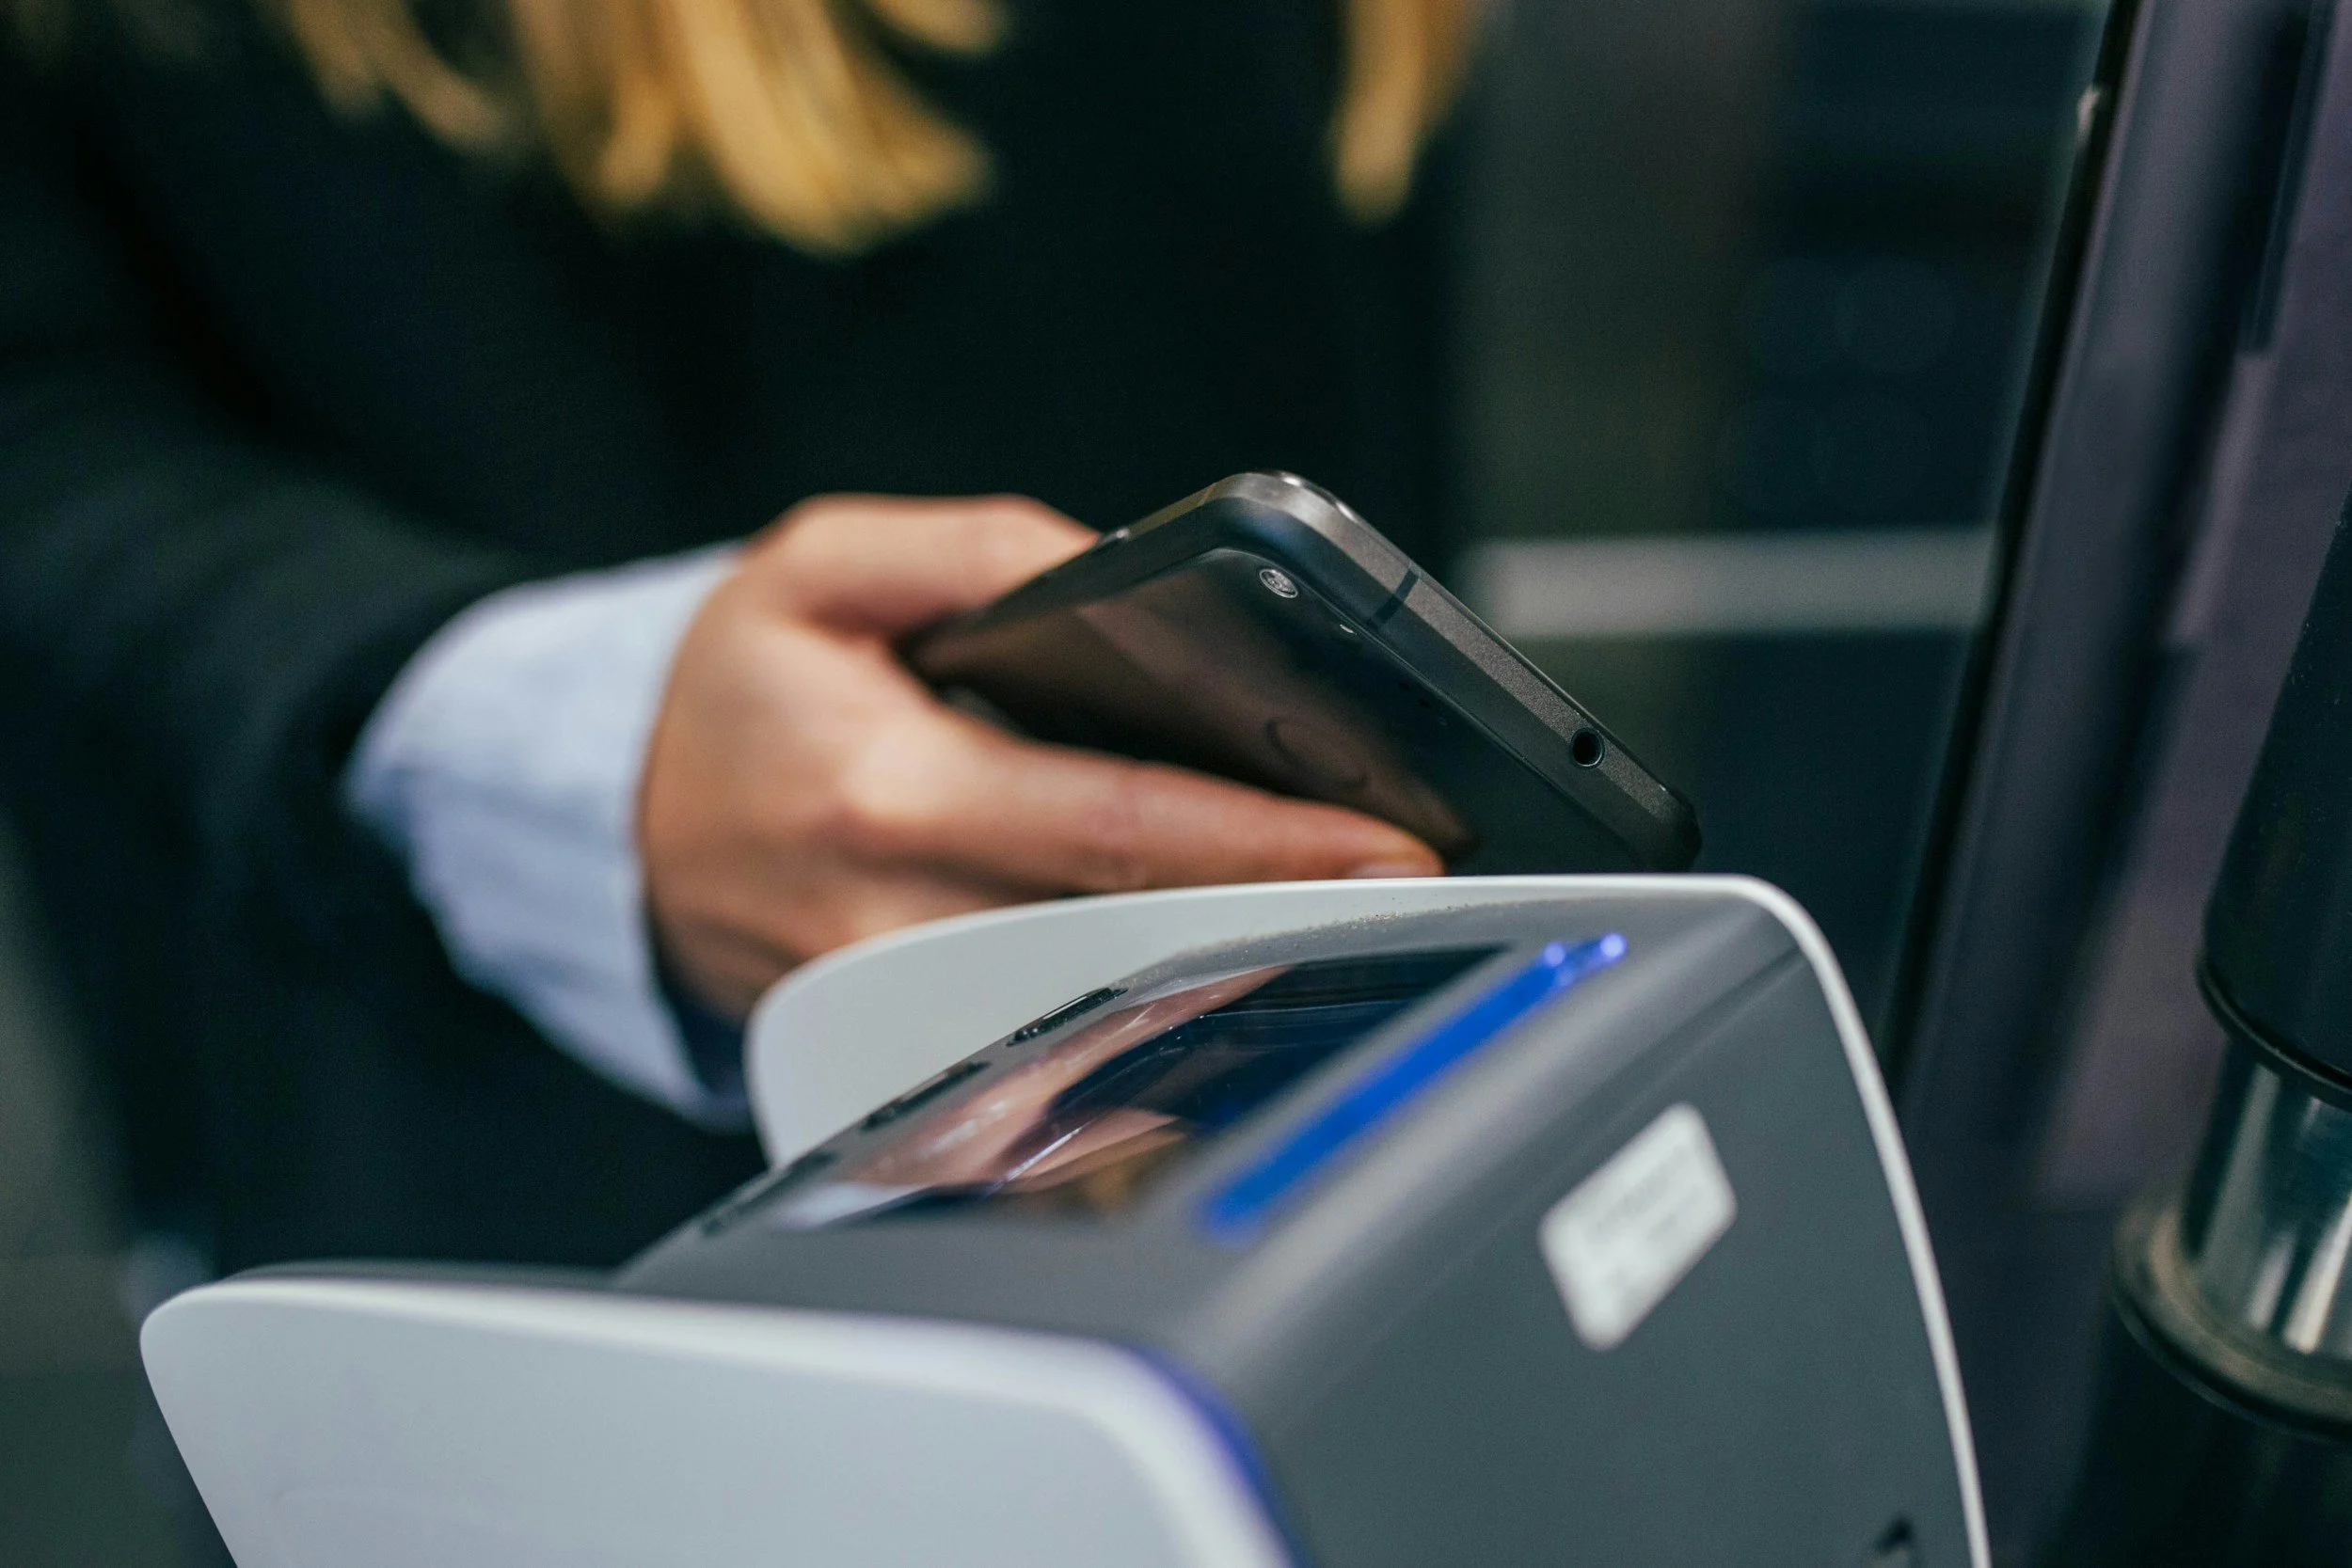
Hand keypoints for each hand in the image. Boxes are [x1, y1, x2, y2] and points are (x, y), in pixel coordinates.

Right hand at [640, 494, 1442, 1016]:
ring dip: (1221, 993)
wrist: (616, 821)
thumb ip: (975, 550)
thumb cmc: (730, 694)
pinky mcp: (884, 1080)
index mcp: (883, 794)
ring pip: (1096, 1030)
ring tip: (1333, 940)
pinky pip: (1031, 1099)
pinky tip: (1209, 1021)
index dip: (1264, 842)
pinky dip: (1131, 1070)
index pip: (1118, 827)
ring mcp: (889, 1028)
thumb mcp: (822, 566)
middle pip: (1133, 945)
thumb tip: (1112, 572)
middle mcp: (888, 930)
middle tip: (1406, 896)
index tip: (1382, 842)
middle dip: (1281, 924)